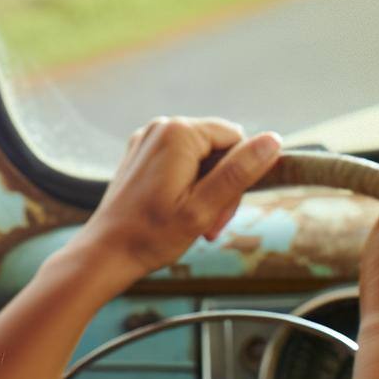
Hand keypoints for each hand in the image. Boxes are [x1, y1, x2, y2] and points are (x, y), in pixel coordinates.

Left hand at [71, 116, 281, 287]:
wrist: (105, 253)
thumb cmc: (151, 235)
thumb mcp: (203, 208)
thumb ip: (238, 172)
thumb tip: (273, 140)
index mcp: (179, 133)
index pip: (236, 139)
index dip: (239, 175)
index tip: (221, 212)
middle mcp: (162, 126)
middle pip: (218, 149)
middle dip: (220, 187)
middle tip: (208, 226)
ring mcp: (148, 139)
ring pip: (201, 158)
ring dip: (205, 191)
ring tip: (192, 224)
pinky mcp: (141, 153)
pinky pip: (180, 162)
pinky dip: (186, 186)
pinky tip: (176, 211)